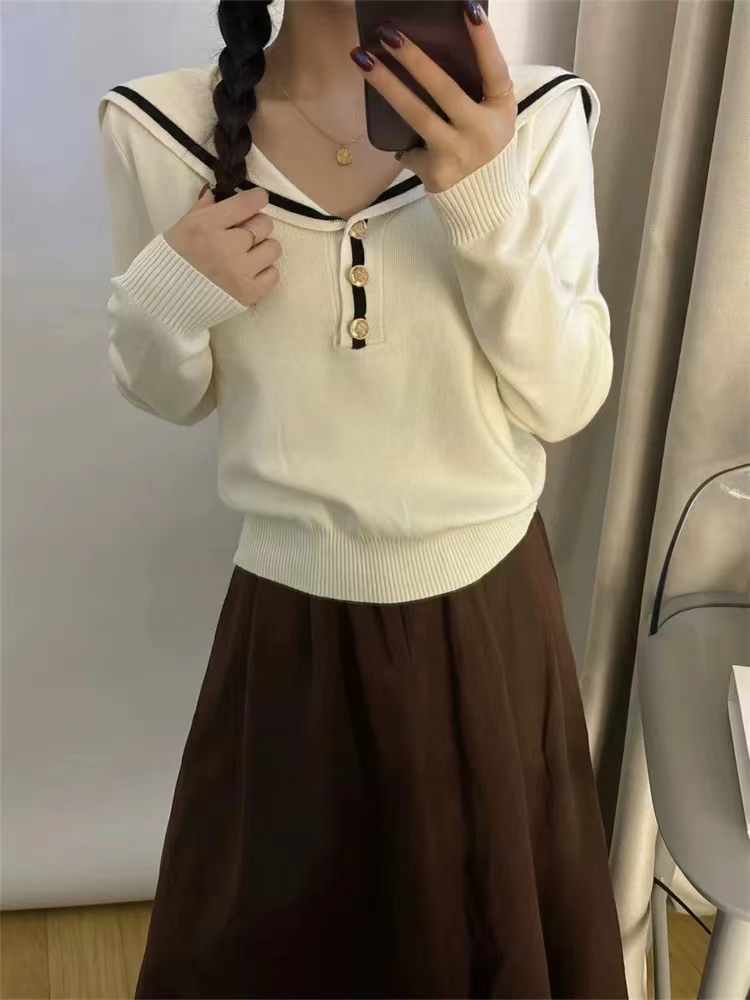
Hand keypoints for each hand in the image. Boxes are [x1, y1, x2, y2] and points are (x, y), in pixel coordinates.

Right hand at [164, 185, 281, 307]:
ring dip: (263, 248)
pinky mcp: (249, 293)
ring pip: (273, 248)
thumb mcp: (182, 226)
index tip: (257, 200)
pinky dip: (264, 272)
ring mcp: (240, 272)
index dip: (257, 198)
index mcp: (208, 226)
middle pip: (264, 224)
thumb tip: (216, 191)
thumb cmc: (174, 259)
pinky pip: (273, 274)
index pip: (247, 203)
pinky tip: (250, 272)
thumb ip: (203, 207)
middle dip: (256, 225)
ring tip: (249, 255)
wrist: (167, 299)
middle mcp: (227, 247)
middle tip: (245, 233)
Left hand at [349, 0, 516, 193]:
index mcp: (500, 108)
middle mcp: (482, 131)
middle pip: (445, 90)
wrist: (485, 199)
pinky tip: (388, 128)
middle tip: (388, 34)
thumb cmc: (482, 142)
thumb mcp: (490, 114)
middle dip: (414, 59)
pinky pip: (409, 146)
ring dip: (387, 85)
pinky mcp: (437, 172)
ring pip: (417, 116)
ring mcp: (458, 153)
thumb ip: (473, 88)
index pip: (495, 70)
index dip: (484, 41)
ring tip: (362, 59)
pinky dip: (400, 139)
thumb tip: (424, 51)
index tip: (468, 8)